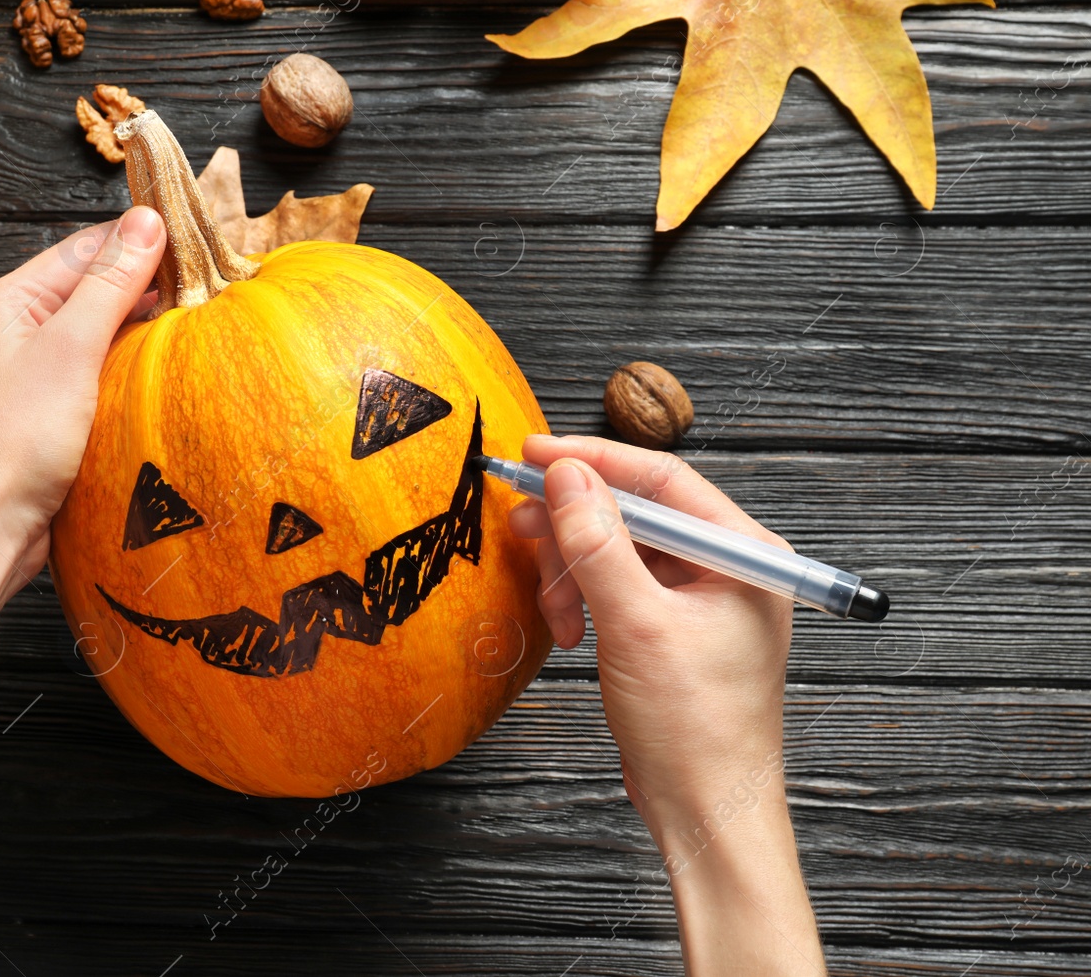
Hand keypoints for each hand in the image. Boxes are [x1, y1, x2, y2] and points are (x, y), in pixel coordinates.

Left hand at [0, 206, 164, 595]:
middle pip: (87, 293)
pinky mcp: (40, 420)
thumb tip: (146, 223)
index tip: (194, 245)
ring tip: (190, 332)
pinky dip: (123, 376)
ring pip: (92, 340)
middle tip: (203, 291)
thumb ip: (110, 284)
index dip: (138, 245)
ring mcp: (23, 379)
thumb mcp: (70, 349)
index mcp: (4, 303)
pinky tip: (155, 382)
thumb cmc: (11, 441)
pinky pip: (90, 382)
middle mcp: (9, 334)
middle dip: (142, 290)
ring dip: (135, 336)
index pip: (82, 251)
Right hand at [509, 435, 824, 973]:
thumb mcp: (636, 625)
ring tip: (554, 607)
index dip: (594, 460)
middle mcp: (725, 568)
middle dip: (573, 523)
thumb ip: (598, 543)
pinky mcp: (670, 628)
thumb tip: (566, 476)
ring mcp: (698, 599)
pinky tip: (571, 631)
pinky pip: (616, 586)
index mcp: (742, 554)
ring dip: (572, 570)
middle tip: (521, 524)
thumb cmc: (696, 729)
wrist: (707, 810)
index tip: (534, 453)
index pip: (663, 479)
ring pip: (616, 550)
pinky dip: (583, 598)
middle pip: (634, 512)